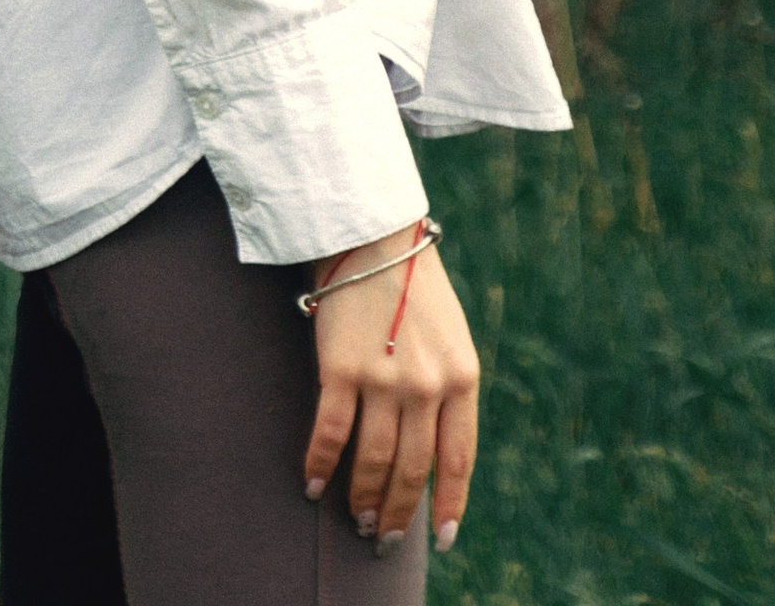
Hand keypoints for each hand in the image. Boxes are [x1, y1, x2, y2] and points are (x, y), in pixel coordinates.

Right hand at [302, 225, 480, 558]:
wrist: (374, 234)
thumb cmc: (414, 287)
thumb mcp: (452, 338)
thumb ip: (448, 389)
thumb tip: (435, 451)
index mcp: (461, 378)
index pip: (458, 460)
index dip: (449, 506)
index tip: (443, 539)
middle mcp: (426, 385)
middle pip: (412, 469)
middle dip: (399, 512)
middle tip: (385, 538)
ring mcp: (383, 378)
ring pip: (373, 461)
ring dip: (363, 497)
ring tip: (358, 519)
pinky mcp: (340, 368)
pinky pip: (330, 433)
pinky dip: (320, 464)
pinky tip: (313, 485)